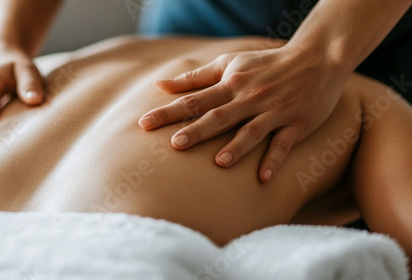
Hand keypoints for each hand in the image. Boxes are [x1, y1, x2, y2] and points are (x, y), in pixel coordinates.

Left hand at [138, 45, 348, 182]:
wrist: (317, 58)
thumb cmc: (265, 63)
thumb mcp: (230, 62)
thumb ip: (195, 77)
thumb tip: (160, 85)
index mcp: (231, 83)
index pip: (194, 99)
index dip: (169, 112)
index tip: (145, 124)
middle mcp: (250, 97)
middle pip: (219, 116)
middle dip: (196, 130)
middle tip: (175, 144)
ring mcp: (274, 111)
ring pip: (252, 131)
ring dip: (236, 146)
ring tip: (219, 162)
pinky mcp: (296, 124)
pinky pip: (283, 144)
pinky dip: (274, 160)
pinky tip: (262, 177)